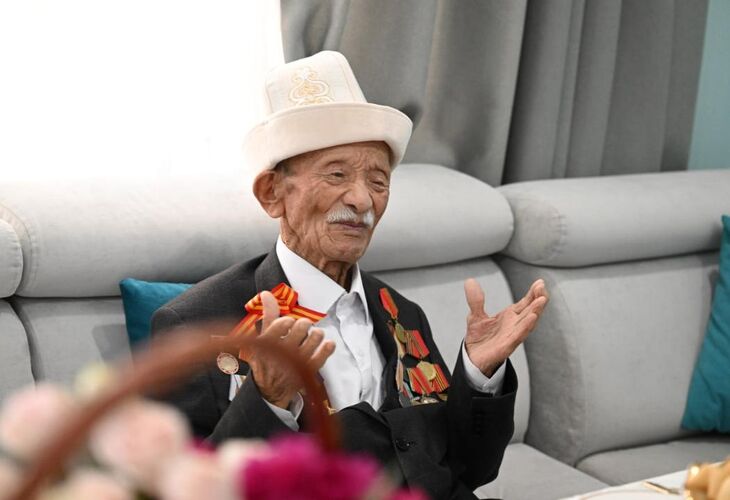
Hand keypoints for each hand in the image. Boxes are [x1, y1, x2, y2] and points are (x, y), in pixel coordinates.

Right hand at [248, 291, 334, 408]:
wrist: (270, 388)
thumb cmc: (267, 359)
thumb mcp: (262, 338)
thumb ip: (267, 315)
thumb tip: (267, 294)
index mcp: (268, 344)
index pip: (283, 323)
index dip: (287, 321)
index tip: (288, 324)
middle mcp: (283, 353)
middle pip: (302, 327)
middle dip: (304, 324)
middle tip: (303, 328)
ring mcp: (297, 363)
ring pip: (315, 337)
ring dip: (316, 334)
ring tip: (313, 337)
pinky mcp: (308, 371)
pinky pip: (323, 355)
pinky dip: (328, 347)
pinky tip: (327, 344)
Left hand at [463, 278, 547, 376]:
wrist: (472, 360)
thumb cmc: (480, 339)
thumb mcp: (475, 316)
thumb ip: (475, 300)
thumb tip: (470, 282)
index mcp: (509, 317)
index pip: (525, 303)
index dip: (533, 293)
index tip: (540, 282)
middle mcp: (514, 326)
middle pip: (530, 311)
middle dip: (538, 299)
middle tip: (542, 288)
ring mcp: (512, 336)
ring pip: (527, 323)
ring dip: (535, 311)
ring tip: (542, 300)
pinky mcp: (506, 347)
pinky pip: (517, 336)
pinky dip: (525, 327)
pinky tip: (532, 318)